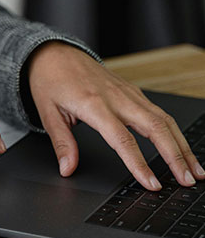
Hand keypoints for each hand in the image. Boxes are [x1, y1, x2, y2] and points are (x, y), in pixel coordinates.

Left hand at [28, 42, 204, 189]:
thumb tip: (67, 169)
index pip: (123, 140)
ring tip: (194, 170)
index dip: (139, 164)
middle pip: (156, 128)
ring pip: (164, 120)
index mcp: (94, 105)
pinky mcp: (133, 92)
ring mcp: (129, 93)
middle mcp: (117, 97)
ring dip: (182, 146)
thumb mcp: (47, 113)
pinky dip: (174, 132)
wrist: (55, 53)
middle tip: (187, 181)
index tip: (151, 183)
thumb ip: (61, 143)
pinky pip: (159, 113)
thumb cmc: (50, 81)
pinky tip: (181, 147)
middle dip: (175, 157)